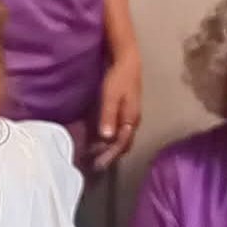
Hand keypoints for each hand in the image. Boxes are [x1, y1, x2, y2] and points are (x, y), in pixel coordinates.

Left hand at [90, 50, 140, 171]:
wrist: (128, 61)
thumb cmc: (119, 78)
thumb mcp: (111, 96)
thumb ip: (108, 115)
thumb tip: (107, 137)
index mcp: (131, 119)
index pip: (121, 143)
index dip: (109, 155)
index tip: (98, 165)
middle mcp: (132, 121)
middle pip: (123, 144)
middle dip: (110, 155)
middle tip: (95, 165)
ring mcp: (129, 117)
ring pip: (121, 139)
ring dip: (109, 148)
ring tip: (94, 156)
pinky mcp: (125, 112)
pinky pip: (118, 132)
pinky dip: (109, 139)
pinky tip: (98, 141)